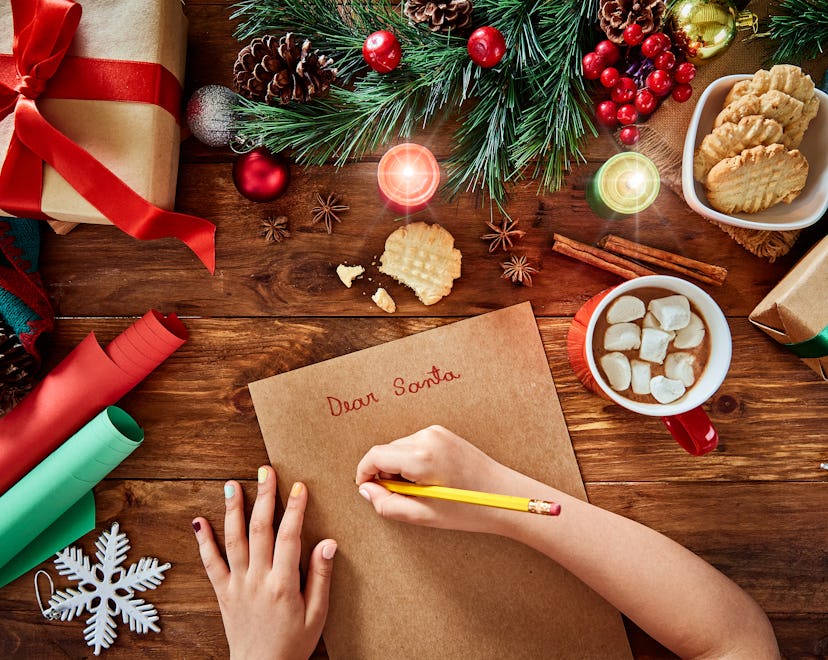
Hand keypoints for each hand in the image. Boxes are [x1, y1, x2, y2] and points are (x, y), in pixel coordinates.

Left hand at [192, 466, 336, 659]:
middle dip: (264, 496)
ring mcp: (237, 585)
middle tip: (265, 471)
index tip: (299, 487)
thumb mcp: (317, 614)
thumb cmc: (293, 645)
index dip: (295, 509)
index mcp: (283, 584)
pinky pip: (210, 564)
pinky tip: (199, 522)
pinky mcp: (223, 593)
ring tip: (232, 485)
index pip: (290, 537)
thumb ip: (321, 577)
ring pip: (233, 540)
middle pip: (260, 529)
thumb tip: (328, 543)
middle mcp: (257, 580)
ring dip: (233, 510)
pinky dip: (203, 542)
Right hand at [355, 425, 520, 533]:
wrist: (505, 496)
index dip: (364, 474)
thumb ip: (387, 504)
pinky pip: (414, 445)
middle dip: (384, 473)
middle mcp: (426, 437)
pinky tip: (429, 479)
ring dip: (399, 468)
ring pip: (399, 448)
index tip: (366, 489)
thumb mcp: (423, 515)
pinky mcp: (443, 433)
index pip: (375, 456)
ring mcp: (436, 432)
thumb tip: (366, 490)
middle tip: (401, 498)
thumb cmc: (468, 509)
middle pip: (386, 451)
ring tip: (420, 491)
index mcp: (421, 456)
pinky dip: (412, 461)